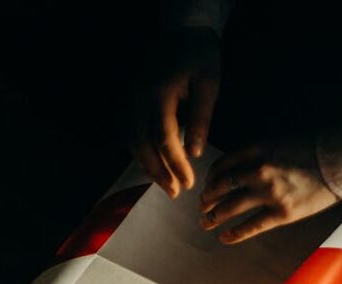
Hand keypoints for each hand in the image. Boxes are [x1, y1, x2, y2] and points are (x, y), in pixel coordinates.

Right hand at [130, 27, 220, 197]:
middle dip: (159, 173)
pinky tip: (155, 168)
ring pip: (135, 143)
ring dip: (149, 167)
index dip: (175, 164)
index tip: (188, 183)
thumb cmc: (200, 56)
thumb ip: (202, 119)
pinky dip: (143, 155)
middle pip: (144, 146)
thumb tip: (195, 154)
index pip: (164, 139)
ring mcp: (132, 102)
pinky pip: (134, 136)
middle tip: (175, 193)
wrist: (182, 32)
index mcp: (158, 94)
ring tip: (166, 186)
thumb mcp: (209, 84)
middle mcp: (139, 100)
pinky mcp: (133, 104)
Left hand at [198, 140, 339, 242]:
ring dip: (213, 217)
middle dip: (207, 199)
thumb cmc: (314, 149)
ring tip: (205, 223)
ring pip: (230, 208)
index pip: (223, 165)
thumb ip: (258, 152)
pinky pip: (250, 227)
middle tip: (201, 206)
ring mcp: (270, 193)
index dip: (211, 178)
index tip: (207, 185)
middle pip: (221, 187)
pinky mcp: (282, 214)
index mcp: (258, 148)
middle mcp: (259, 170)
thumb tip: (237, 169)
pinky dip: (233, 234)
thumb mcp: (281, 139)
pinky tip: (224, 237)